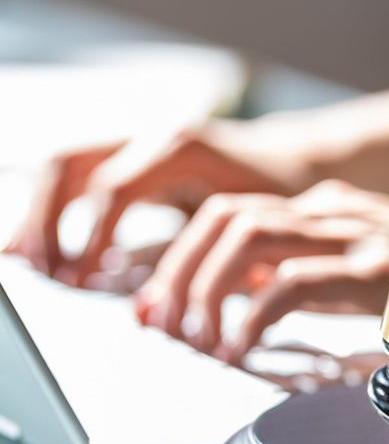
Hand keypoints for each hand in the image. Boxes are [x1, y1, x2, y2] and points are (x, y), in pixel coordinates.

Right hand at [5, 118, 318, 282]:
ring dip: (43, 211)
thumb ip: (209, 257)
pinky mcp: (139, 158)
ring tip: (33, 259)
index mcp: (181, 148)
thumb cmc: (284, 195)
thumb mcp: (254, 225)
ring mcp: (143, 141)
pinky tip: (54, 242)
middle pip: (70, 164)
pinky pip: (85, 173)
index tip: (85, 276)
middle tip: (41, 267)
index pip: (114, 188)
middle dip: (46, 217)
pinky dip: (62, 206)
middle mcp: (153, 137)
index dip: (92, 234)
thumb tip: (162, 306)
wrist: (299, 161)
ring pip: (69, 164)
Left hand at [133, 180, 388, 362]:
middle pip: (225, 217)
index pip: (227, 213)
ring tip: (200, 337)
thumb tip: (236, 296)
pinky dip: (254, 317)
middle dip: (179, 270)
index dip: (181, 258)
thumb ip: (294, 276)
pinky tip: (244, 348)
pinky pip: (292, 282)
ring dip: (209, 289)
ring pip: (248, 237)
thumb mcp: (343, 276)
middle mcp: (328, 210)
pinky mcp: (373, 269)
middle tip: (165, 323)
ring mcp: (351, 234)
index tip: (159, 304)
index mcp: (318, 209)